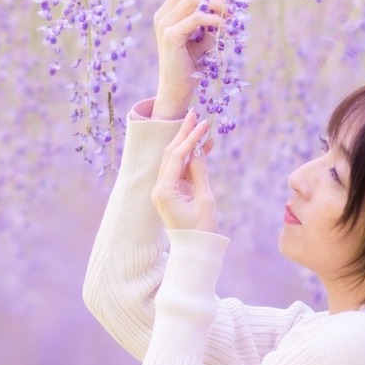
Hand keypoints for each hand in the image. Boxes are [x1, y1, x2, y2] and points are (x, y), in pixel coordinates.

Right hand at [150, 0, 226, 119]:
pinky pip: (196, 18)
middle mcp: (163, 13)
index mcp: (168, 10)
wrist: (176, 89)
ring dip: (217, 2)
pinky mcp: (170, 36)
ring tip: (230, 13)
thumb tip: (228, 1)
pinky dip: (213, 18)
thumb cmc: (191, 64)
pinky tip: (223, 25)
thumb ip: (210, 18)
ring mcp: (164, 23)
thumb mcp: (203, 36)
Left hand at [151, 115, 220, 234]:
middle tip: (195, 114)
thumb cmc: (201, 229)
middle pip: (171, 153)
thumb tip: (199, 150)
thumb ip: (200, 172)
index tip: (203, 123)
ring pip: (175, 160)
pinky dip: (192, 159)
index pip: (176, 156)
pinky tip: (205, 146)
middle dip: (183, 133)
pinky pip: (181, 170)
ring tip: (201, 126)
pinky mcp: (171, 192)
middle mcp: (160, 188)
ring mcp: (164, 190)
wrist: (194, 250)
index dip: (190, 138)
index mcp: (164, 190)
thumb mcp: (205, 199)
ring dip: (188, 143)